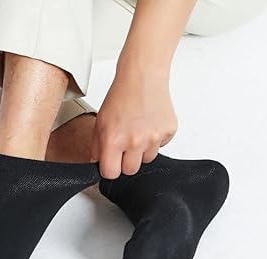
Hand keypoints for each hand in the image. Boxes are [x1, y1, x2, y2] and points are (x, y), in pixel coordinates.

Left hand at [91, 64, 176, 178]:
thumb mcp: (101, 121)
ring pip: (147, 159)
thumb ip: (97, 146)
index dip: (110, 168)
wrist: (143, 75)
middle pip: (130, 171)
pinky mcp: (169, 132)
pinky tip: (149, 124)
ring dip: (142, 150)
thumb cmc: (121, 96)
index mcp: (114, 139)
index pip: (111, 174)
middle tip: (125, 144)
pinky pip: (160, 146)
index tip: (111, 162)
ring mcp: (154, 137)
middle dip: (126, 161)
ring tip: (138, 130)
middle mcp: (135, 141)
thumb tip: (98, 163)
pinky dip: (155, 139)